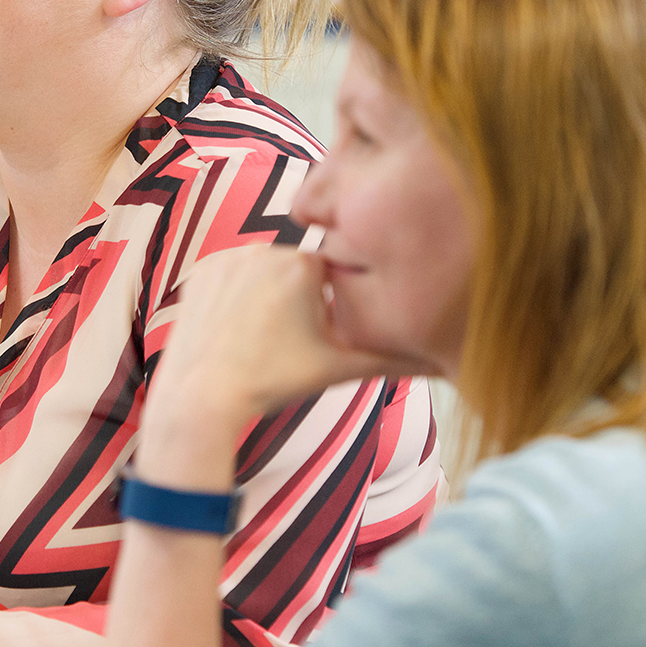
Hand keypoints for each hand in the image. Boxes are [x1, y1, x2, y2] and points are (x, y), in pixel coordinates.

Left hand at [149, 246, 392, 435]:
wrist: (202, 396)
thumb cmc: (274, 381)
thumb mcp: (339, 368)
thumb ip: (393, 358)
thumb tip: (442, 362)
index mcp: (305, 265)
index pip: (336, 272)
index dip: (334, 302)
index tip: (321, 331)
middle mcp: (268, 249)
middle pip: (300, 270)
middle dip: (302, 298)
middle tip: (290, 340)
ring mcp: (230, 256)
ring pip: (266, 271)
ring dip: (270, 293)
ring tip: (262, 335)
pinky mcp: (202, 269)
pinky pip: (233, 273)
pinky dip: (238, 294)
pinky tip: (237, 326)